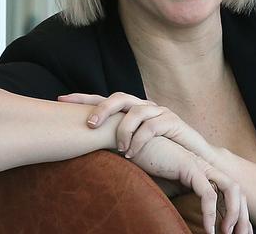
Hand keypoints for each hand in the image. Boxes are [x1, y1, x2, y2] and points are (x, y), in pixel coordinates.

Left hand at [58, 92, 216, 162]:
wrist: (195, 156)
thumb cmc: (160, 152)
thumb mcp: (132, 145)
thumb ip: (113, 141)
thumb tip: (83, 147)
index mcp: (131, 109)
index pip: (103, 98)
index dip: (83, 98)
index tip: (60, 99)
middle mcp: (143, 105)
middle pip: (119, 97)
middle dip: (102, 109)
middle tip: (89, 125)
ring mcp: (159, 111)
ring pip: (135, 111)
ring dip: (124, 130)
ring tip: (119, 149)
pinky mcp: (172, 121)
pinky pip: (152, 127)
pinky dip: (140, 141)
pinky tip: (132, 153)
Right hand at [129, 135, 252, 233]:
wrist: (130, 146)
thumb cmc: (146, 166)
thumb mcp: (167, 188)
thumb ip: (181, 200)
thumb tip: (184, 224)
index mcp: (203, 173)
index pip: (230, 193)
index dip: (236, 214)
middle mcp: (206, 168)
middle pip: (237, 191)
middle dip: (243, 217)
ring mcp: (200, 165)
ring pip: (231, 189)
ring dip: (234, 214)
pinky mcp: (190, 166)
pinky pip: (208, 193)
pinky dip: (211, 213)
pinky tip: (209, 229)